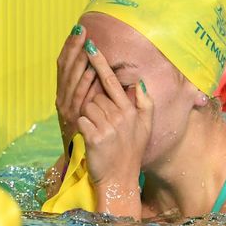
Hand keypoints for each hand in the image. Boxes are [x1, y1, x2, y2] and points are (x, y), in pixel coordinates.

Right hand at [55, 25, 96, 154]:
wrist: (98, 166)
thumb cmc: (100, 136)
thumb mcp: (96, 111)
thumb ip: (99, 91)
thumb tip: (102, 70)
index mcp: (69, 95)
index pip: (68, 66)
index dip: (72, 48)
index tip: (80, 30)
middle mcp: (64, 100)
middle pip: (66, 69)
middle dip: (73, 48)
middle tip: (81, 30)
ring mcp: (67, 110)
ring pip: (71, 81)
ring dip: (78, 62)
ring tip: (85, 44)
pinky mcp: (73, 121)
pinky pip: (78, 98)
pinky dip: (84, 84)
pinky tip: (91, 70)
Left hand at [77, 40, 153, 218]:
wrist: (120, 178)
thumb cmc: (131, 151)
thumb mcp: (145, 127)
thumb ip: (145, 103)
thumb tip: (139, 83)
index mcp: (130, 110)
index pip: (112, 81)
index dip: (100, 63)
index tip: (91, 46)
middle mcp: (120, 116)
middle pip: (95, 95)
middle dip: (94, 105)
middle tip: (103, 123)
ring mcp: (107, 126)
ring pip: (86, 106)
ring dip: (88, 117)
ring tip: (99, 132)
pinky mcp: (94, 137)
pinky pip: (81, 120)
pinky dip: (83, 127)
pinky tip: (92, 138)